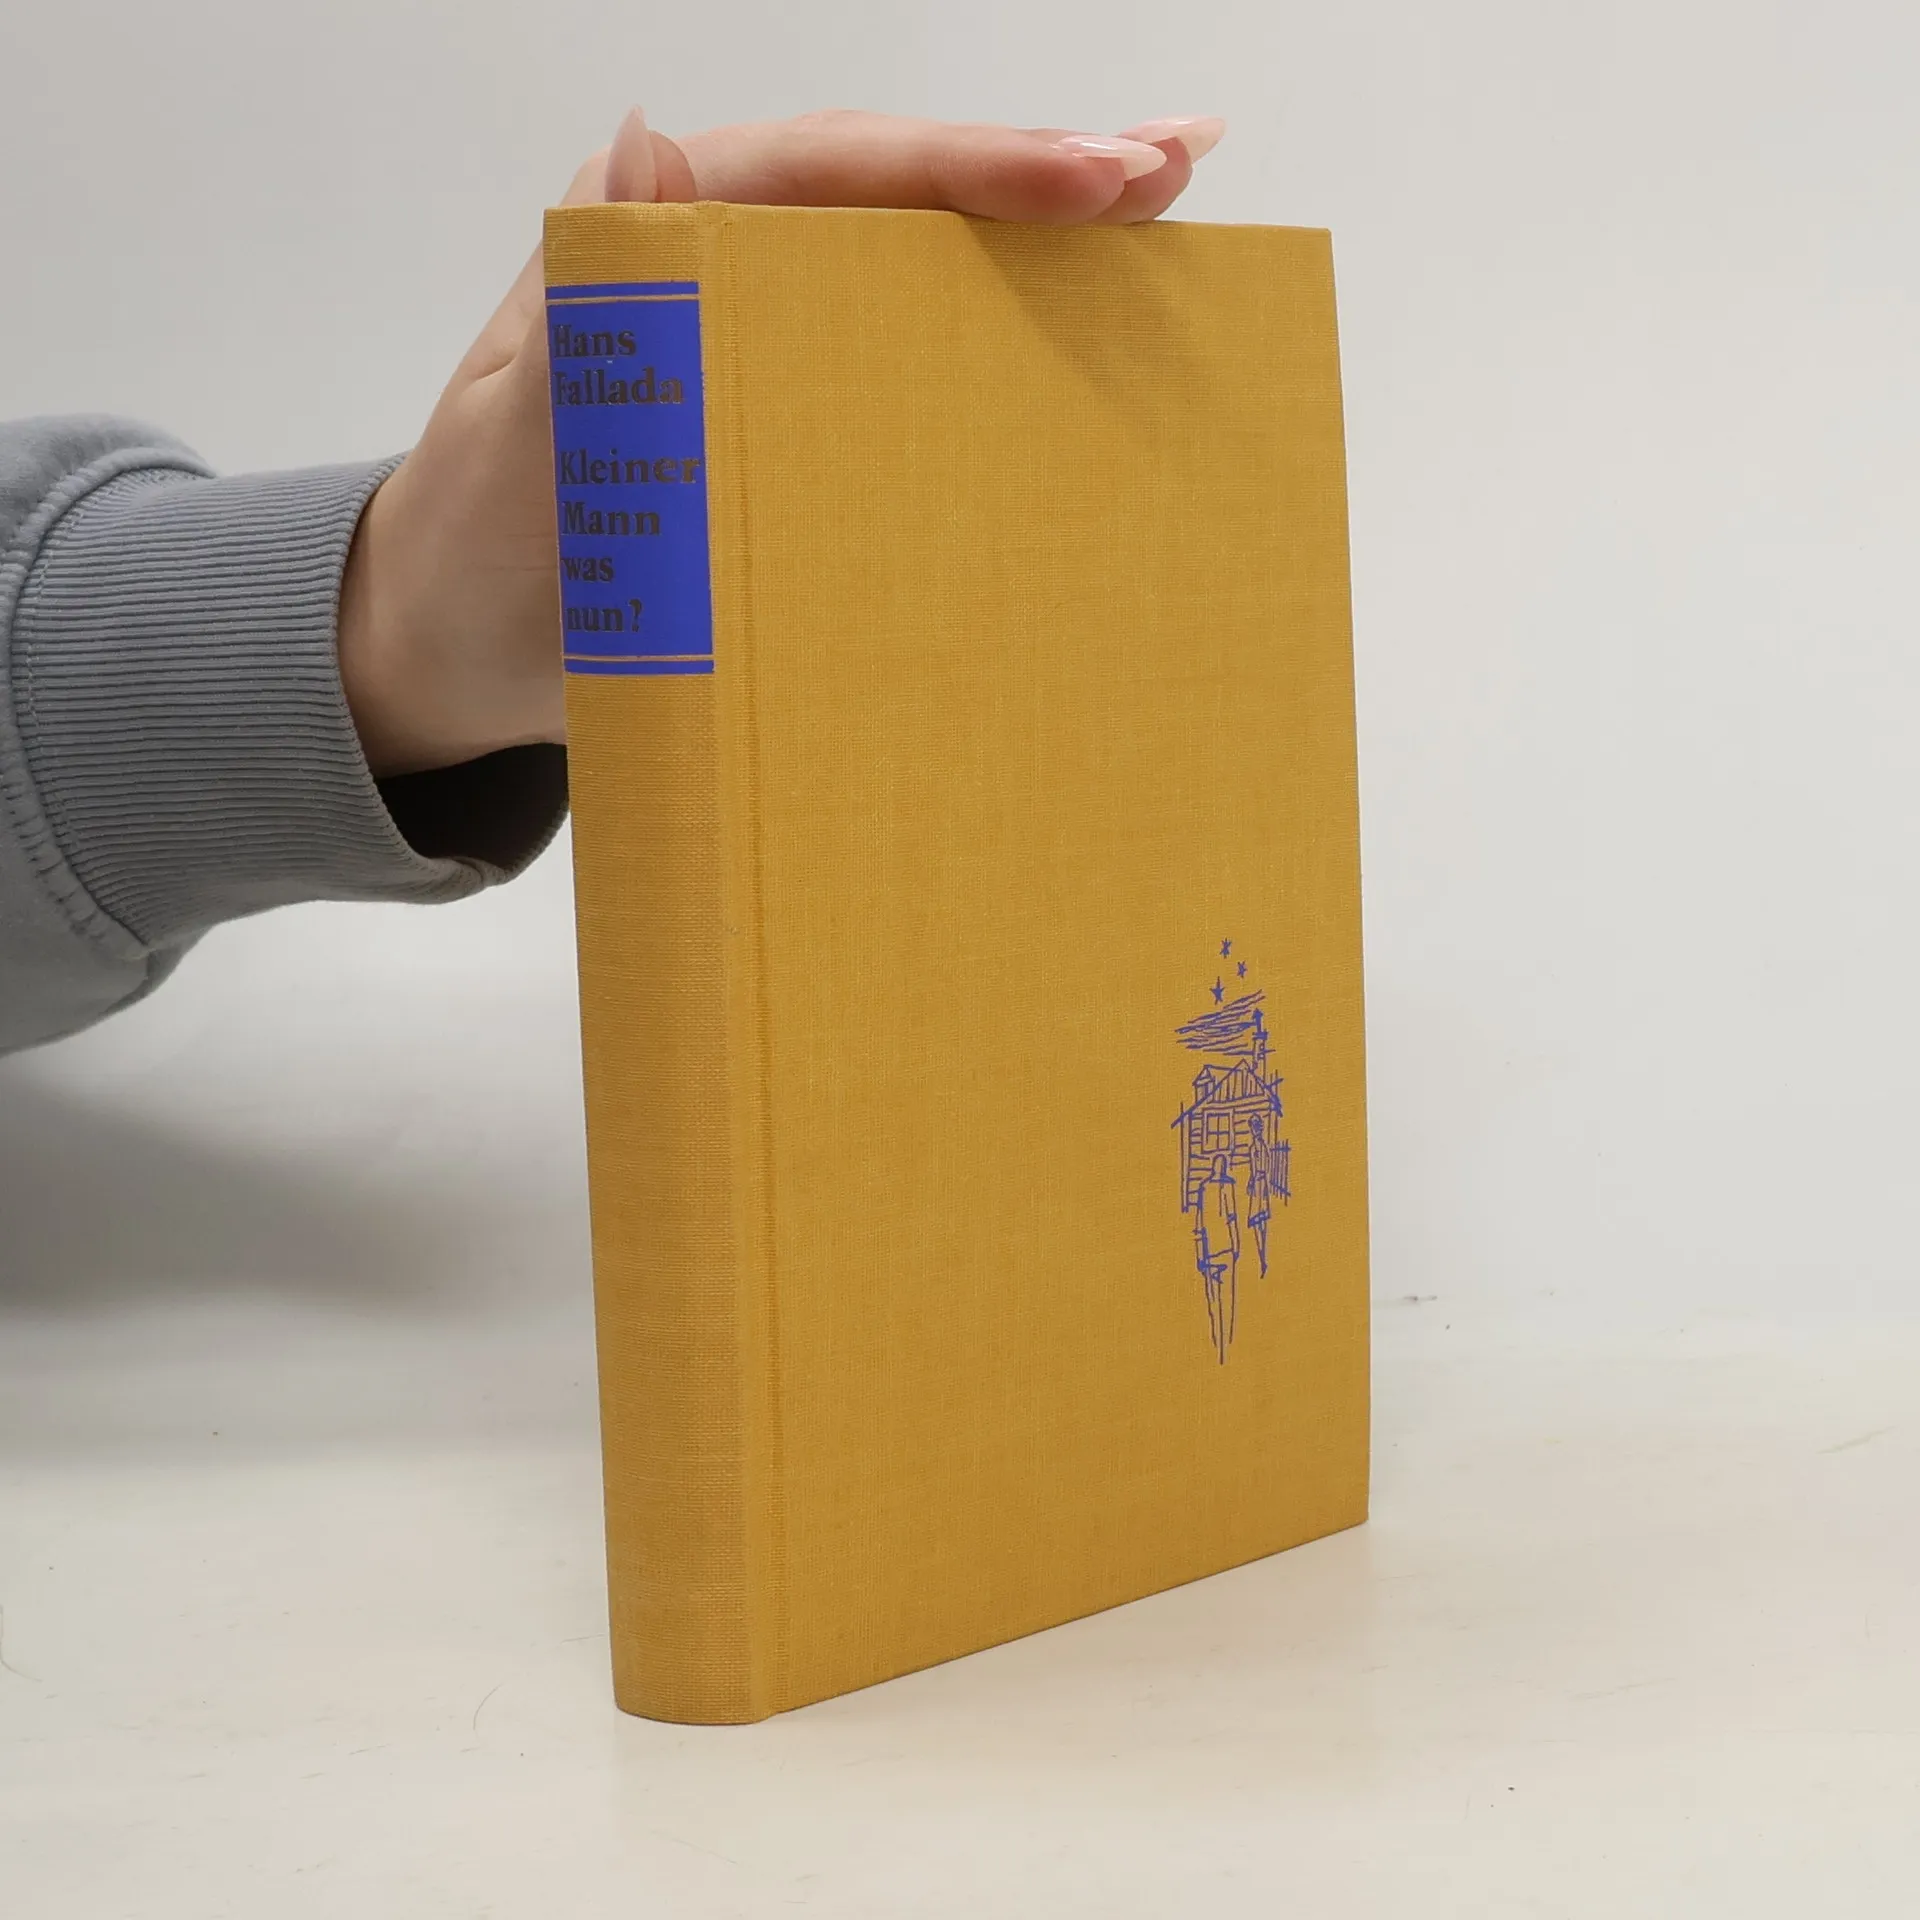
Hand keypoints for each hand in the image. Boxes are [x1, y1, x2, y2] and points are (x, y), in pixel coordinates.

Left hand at [337, 108, 1226, 777]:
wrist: (463, 654)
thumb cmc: (478, 547)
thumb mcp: (518, 432)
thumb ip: (581, 308)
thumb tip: (645, 146)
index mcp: (662, 232)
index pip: (836, 173)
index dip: (972, 169)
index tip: (1098, 178)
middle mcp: (730, 269)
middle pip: (905, 201)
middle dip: (1043, 177)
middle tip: (1180, 167)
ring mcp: (773, 348)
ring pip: (925, 276)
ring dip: (1047, 249)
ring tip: (1167, 221)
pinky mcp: (797, 428)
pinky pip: (912, 375)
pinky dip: (1002, 351)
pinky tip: (1087, 337)